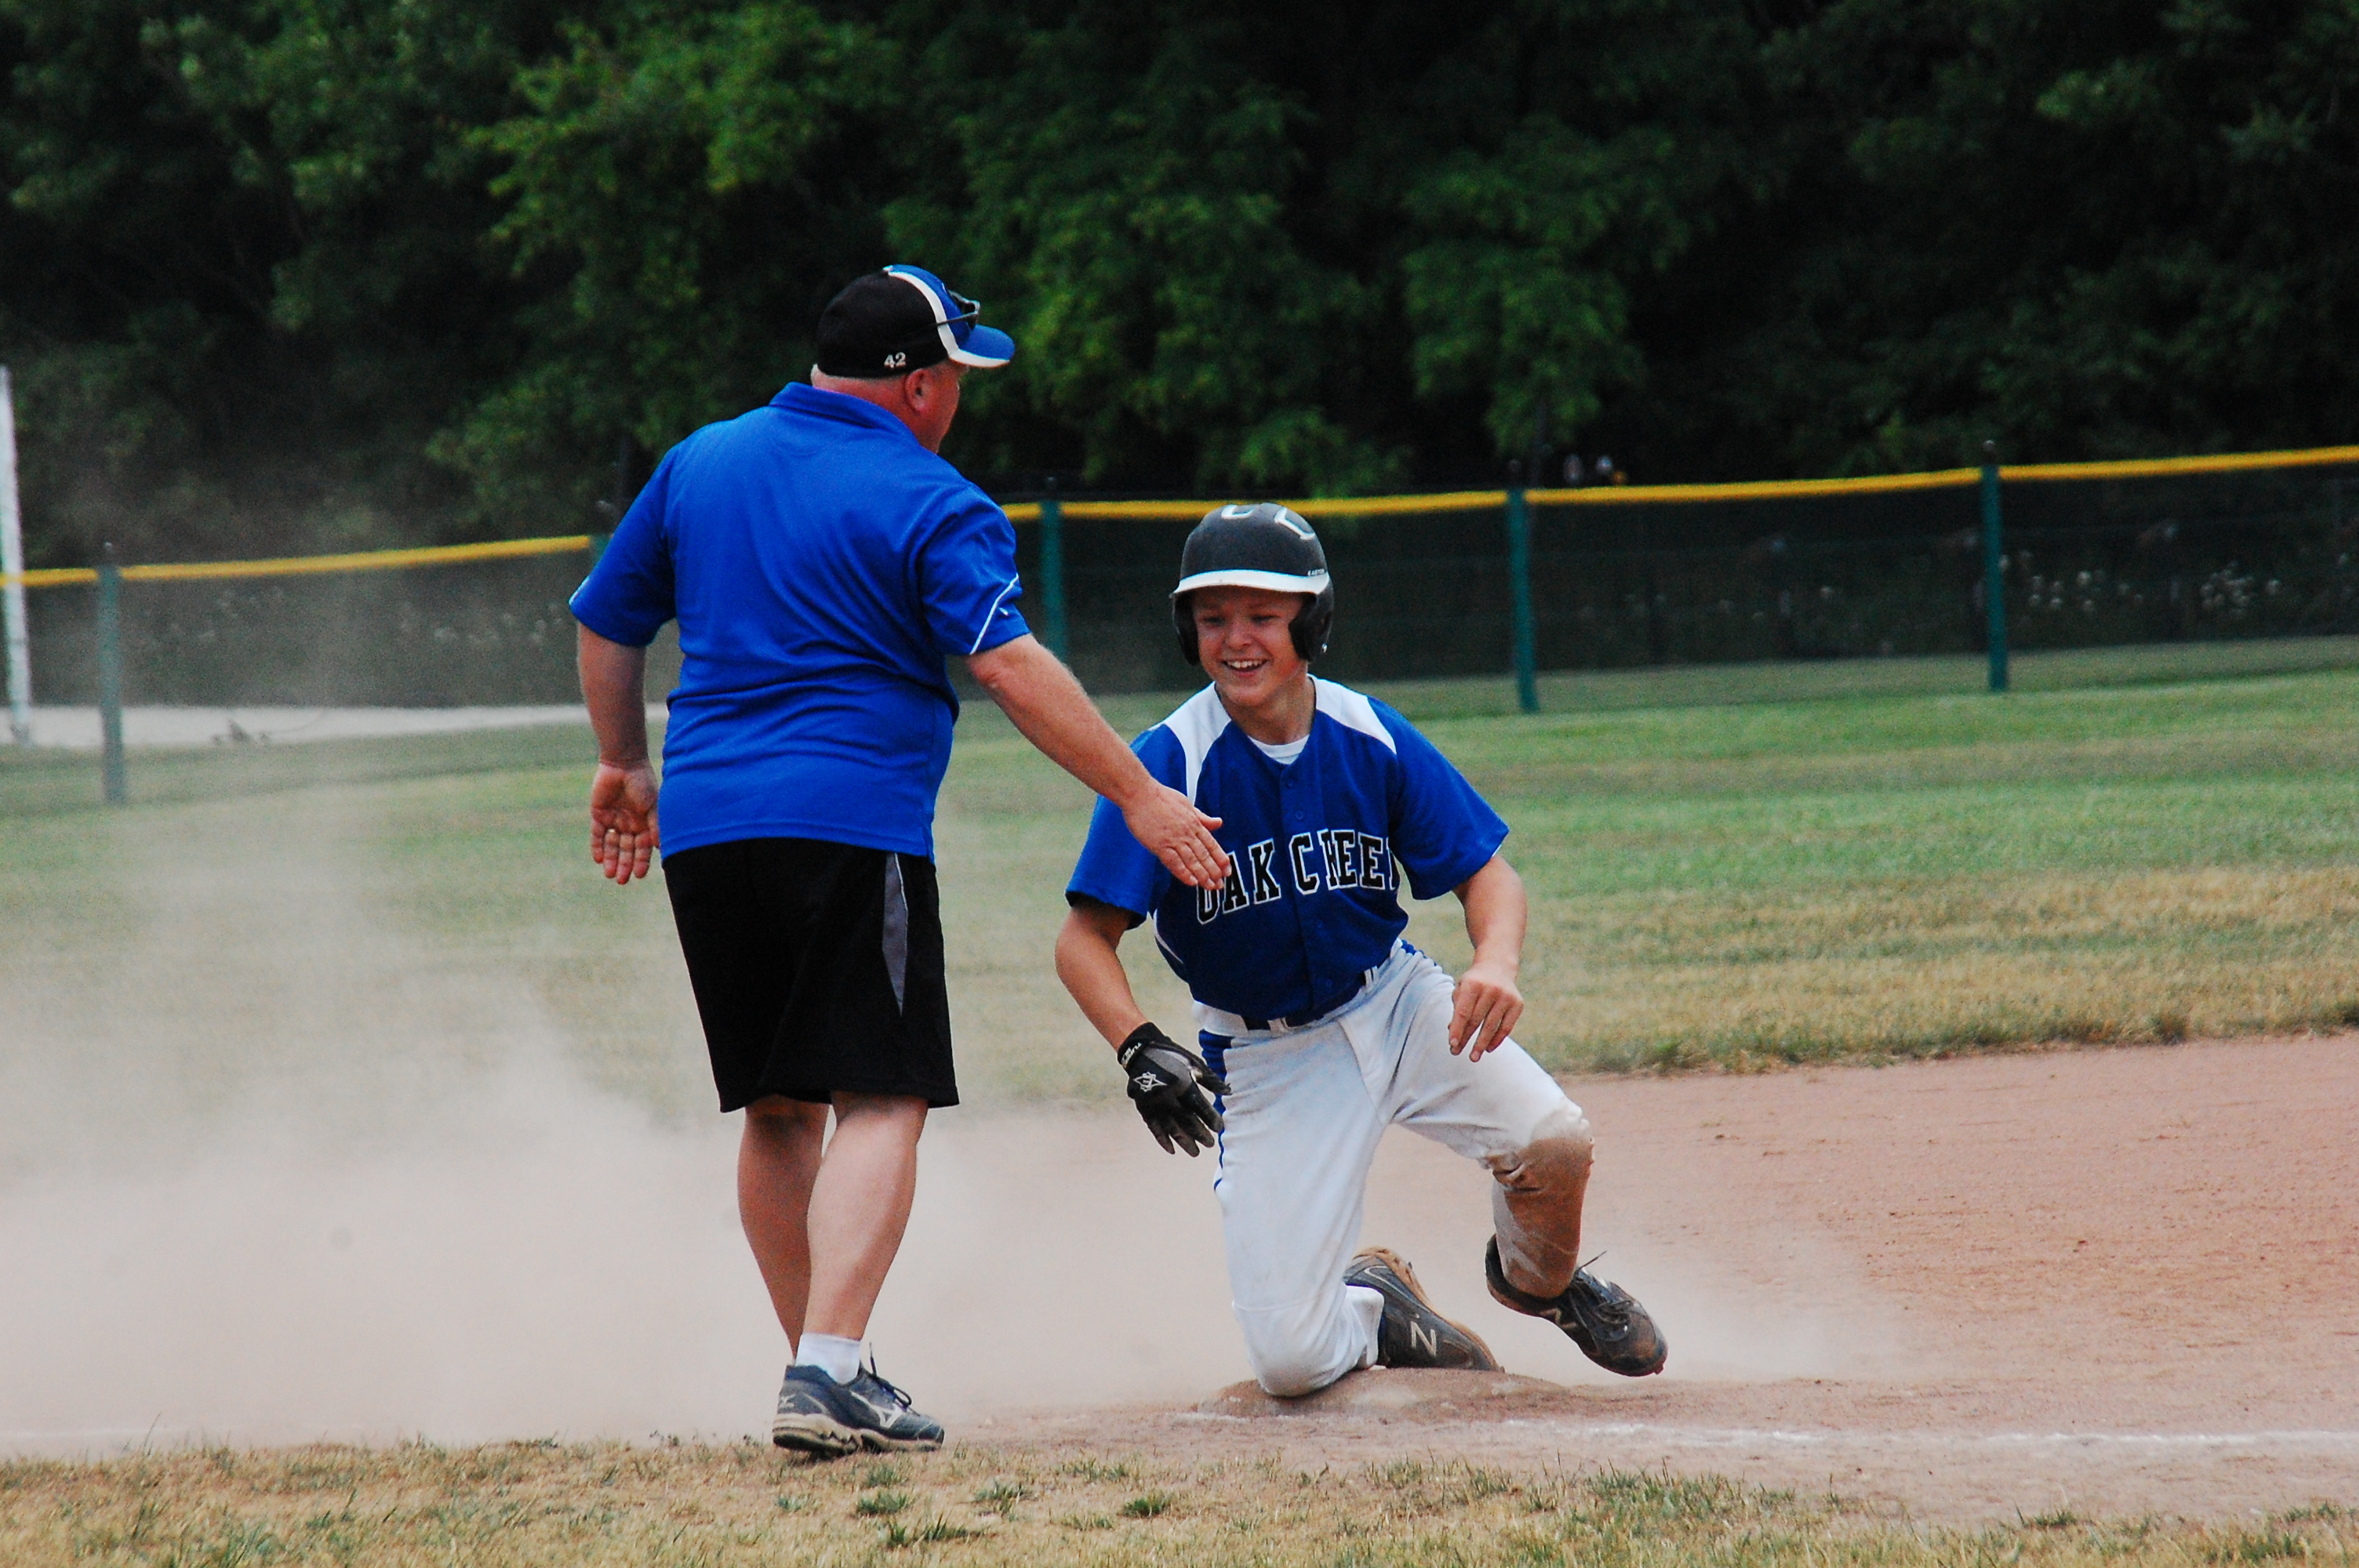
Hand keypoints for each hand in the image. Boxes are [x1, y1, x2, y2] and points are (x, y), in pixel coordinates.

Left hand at [590, 760, 659, 883]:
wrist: (624, 764)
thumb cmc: (643, 783)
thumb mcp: (653, 806)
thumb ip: (655, 826)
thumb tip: (658, 848)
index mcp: (645, 824)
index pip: (643, 848)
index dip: (642, 861)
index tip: (640, 875)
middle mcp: (630, 824)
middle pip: (627, 850)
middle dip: (625, 865)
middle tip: (621, 880)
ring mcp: (614, 820)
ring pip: (612, 845)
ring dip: (611, 859)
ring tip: (609, 874)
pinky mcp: (599, 815)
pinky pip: (598, 834)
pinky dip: (598, 846)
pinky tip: (598, 859)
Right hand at [1116, 1023, 1230, 1155]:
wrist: (1141, 1051)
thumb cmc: (1173, 1057)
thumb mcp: (1193, 1063)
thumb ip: (1210, 1080)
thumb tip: (1228, 1092)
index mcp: (1182, 1082)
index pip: (1199, 1107)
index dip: (1210, 1119)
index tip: (1220, 1129)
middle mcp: (1167, 1095)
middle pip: (1187, 1120)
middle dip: (1200, 1134)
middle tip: (1210, 1144)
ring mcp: (1154, 1103)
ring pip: (1171, 1128)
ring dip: (1184, 1142)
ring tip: (1195, 1152)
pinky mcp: (1143, 1108)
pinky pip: (1154, 1128)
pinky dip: (1163, 1140)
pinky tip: (1172, 1150)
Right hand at [1119, 782, 1229, 889]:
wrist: (1139, 793)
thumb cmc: (1160, 797)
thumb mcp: (1187, 804)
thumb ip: (1202, 817)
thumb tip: (1218, 822)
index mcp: (1194, 822)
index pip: (1211, 844)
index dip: (1220, 858)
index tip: (1227, 869)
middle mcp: (1186, 832)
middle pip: (1204, 855)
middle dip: (1214, 871)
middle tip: (1220, 884)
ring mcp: (1173, 839)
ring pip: (1192, 860)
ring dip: (1202, 875)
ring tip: (1210, 886)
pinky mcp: (1159, 845)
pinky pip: (1173, 862)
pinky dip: (1183, 873)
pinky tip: (1191, 882)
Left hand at [1449, 955, 1522, 1060]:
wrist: (1498, 966)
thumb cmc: (1474, 982)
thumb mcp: (1461, 989)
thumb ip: (1457, 1009)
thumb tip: (1453, 1033)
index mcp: (1473, 984)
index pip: (1463, 1012)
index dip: (1457, 1029)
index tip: (1452, 1044)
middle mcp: (1490, 989)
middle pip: (1476, 1020)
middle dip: (1465, 1038)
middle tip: (1456, 1053)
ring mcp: (1506, 996)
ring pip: (1491, 1026)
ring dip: (1481, 1044)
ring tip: (1473, 1057)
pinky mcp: (1517, 1003)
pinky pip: (1507, 1027)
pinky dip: (1497, 1039)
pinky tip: (1488, 1049)